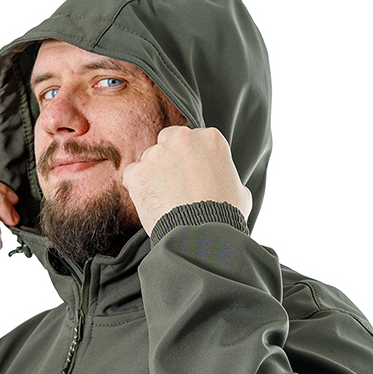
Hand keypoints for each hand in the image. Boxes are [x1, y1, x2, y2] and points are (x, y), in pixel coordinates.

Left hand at [122, 126, 251, 234]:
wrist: (203, 235)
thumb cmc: (225, 216)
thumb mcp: (240, 190)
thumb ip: (226, 177)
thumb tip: (225, 184)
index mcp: (210, 138)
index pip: (193, 140)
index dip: (190, 158)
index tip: (191, 174)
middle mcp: (183, 139)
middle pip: (168, 140)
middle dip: (169, 158)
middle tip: (175, 183)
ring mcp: (158, 154)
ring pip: (149, 158)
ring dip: (154, 174)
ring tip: (165, 200)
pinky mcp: (139, 172)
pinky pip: (133, 175)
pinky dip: (138, 187)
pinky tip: (152, 204)